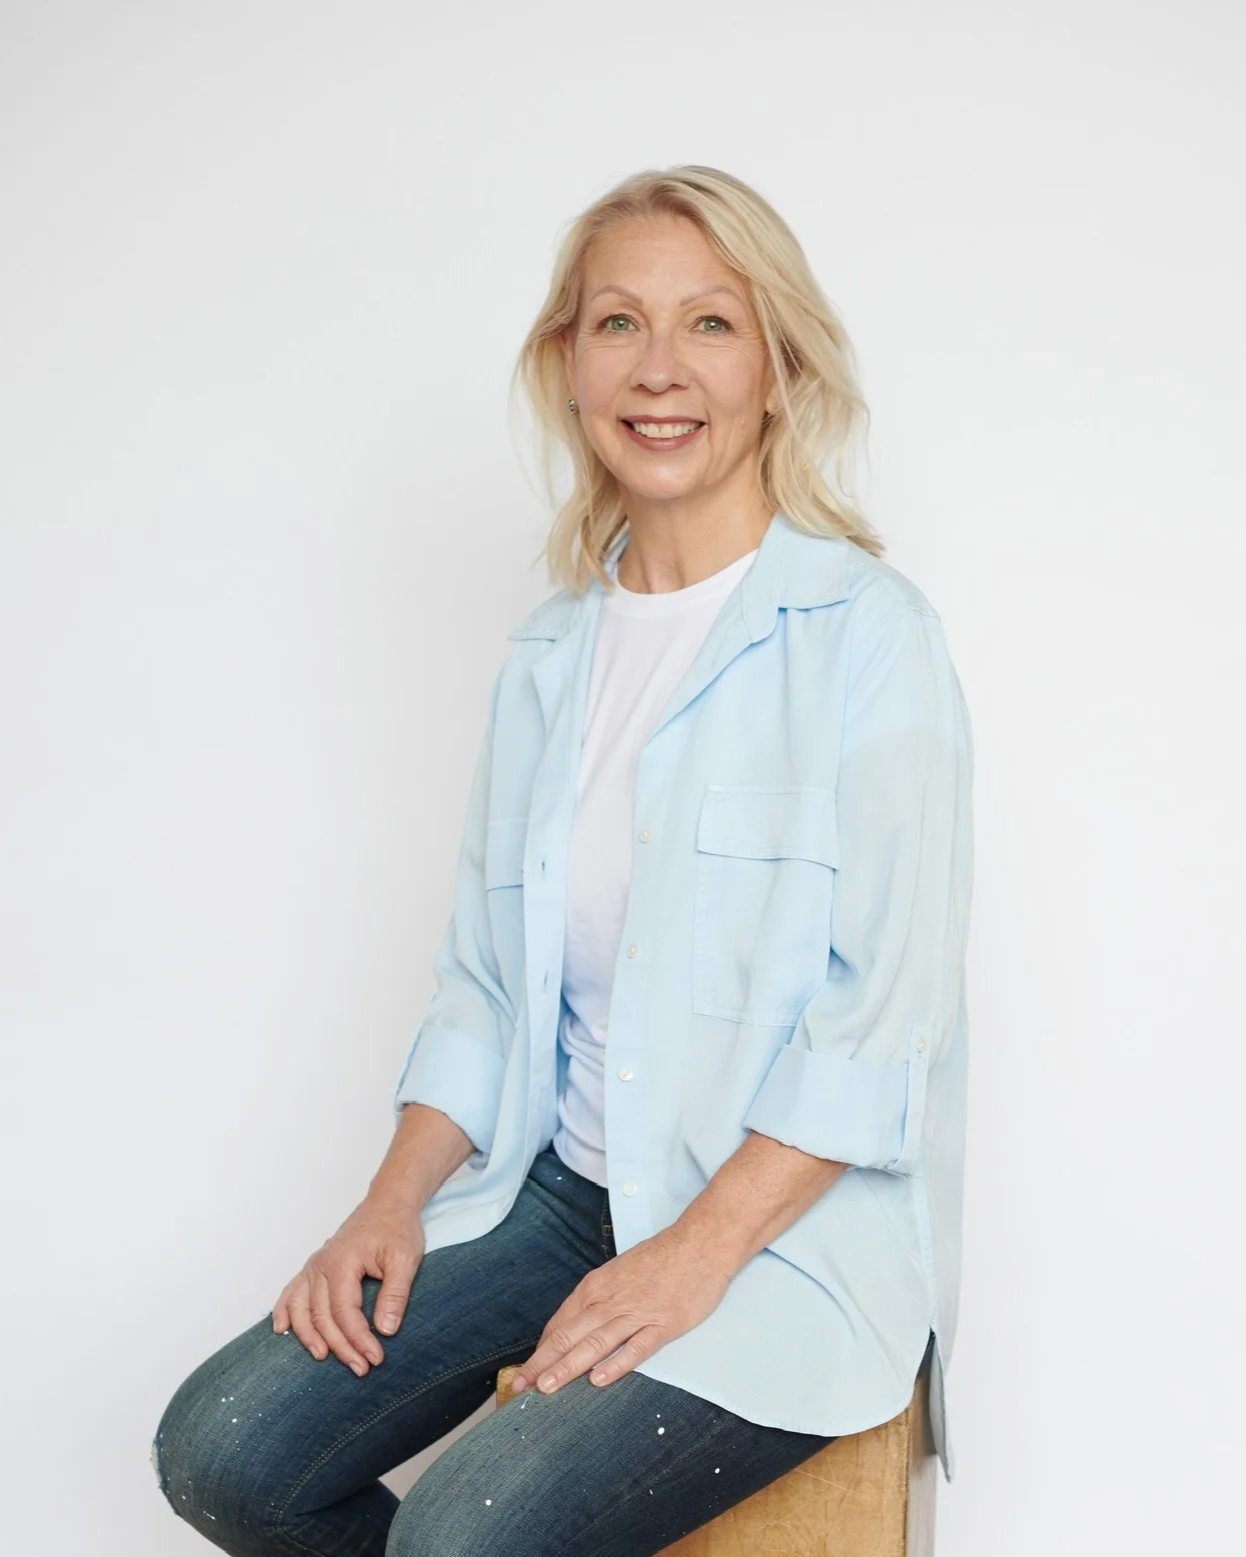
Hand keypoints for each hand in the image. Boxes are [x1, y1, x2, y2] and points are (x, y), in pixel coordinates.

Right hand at [272, 1195, 424, 1375]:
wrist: (388, 1204)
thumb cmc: (397, 1228)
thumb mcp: (405, 1258)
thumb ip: (395, 1294)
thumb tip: (385, 1330)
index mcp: (343, 1262)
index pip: (345, 1312)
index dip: (358, 1339)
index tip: (375, 1358)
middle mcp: (321, 1265)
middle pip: (322, 1316)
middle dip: (340, 1346)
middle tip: (361, 1368)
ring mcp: (314, 1266)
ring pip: (302, 1309)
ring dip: (309, 1337)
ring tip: (322, 1358)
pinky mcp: (314, 1268)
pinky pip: (291, 1292)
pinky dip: (284, 1312)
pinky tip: (281, 1329)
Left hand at [510, 1222, 732, 1395]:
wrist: (698, 1243)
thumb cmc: (658, 1259)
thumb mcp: (617, 1274)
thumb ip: (595, 1300)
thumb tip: (572, 1327)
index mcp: (595, 1288)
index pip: (559, 1325)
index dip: (539, 1352)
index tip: (524, 1374)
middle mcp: (609, 1301)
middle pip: (568, 1336)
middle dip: (541, 1365)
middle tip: (519, 1389)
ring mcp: (636, 1313)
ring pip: (594, 1344)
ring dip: (568, 1367)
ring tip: (546, 1389)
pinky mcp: (663, 1324)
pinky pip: (636, 1348)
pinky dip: (616, 1364)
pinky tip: (599, 1380)